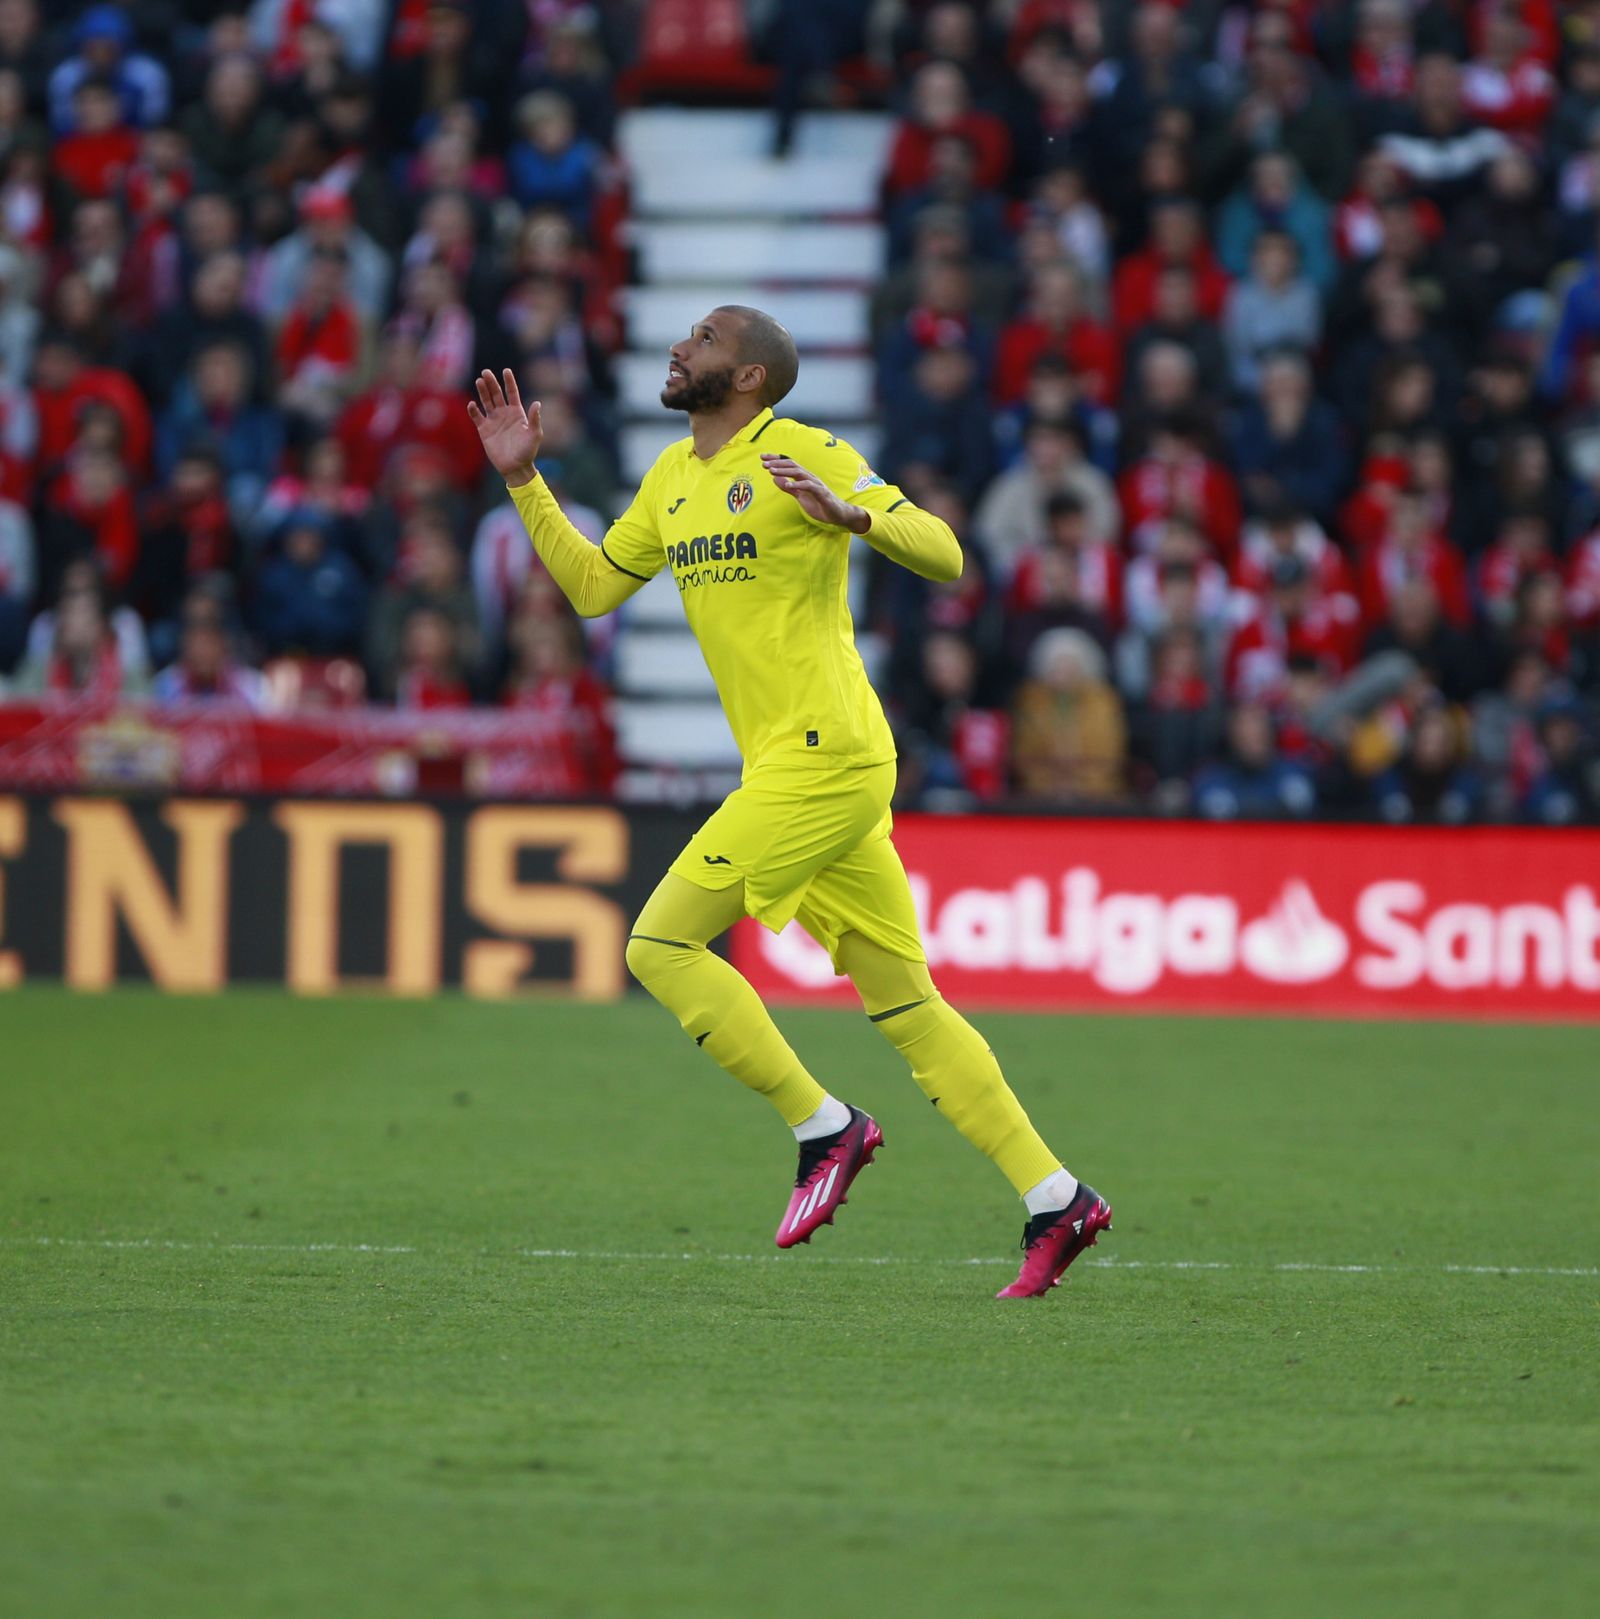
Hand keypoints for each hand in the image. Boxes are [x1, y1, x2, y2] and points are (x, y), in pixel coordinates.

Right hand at [467, 368, 542, 484]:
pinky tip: (472, 404)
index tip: (506, 371)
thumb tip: (537, 403)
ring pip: (486, 402)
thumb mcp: (535, 435)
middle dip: (491, 383)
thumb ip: (535, 419)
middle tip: (486, 372)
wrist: (515, 468)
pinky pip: (477, 416)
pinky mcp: (484, 430)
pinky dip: (473, 410)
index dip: (509, 381)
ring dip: (482, 391)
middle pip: (497, 394)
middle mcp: (504, 414)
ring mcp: (494, 421)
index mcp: (517, 413)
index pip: (512, 393)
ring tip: (479, 381)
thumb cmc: (528, 452)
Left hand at [760, 454, 869, 531]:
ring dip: (784, 471)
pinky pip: (808, 486)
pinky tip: (788, 485)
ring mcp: (816, 484)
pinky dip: (798, 484)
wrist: (837, 514)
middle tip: (764, 463)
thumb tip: (775, 478)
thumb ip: (789, 487)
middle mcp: (809, 477)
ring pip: (799, 473)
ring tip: (772, 471)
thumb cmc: (819, 504)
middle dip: (777, 463)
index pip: (789, 464)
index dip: (776, 460)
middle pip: (792, 465)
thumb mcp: (800, 496)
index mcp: (804, 477)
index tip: (763, 458)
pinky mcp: (821, 492)